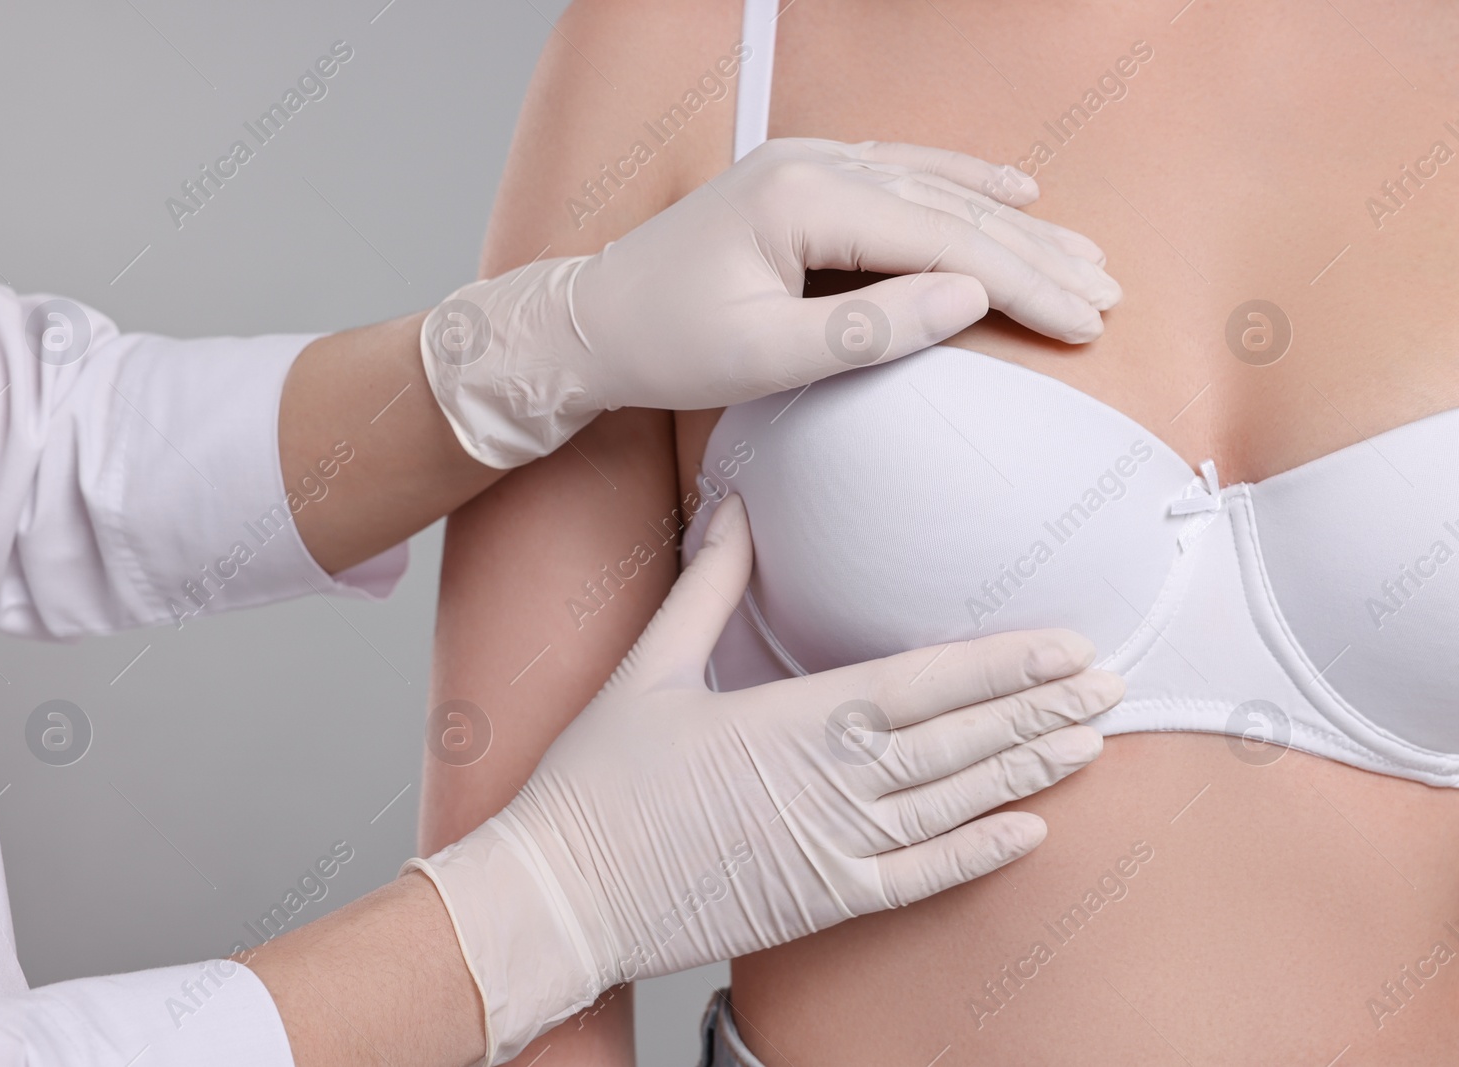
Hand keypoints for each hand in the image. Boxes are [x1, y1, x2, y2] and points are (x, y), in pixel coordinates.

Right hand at [405, 494, 1122, 1062]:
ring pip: (954, 807)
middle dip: (1040, 711)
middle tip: (1112, 686)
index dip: (1002, 665)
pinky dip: (979, 855)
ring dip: (1028, 773)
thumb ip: (707, 586)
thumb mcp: (650, 667)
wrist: (559, 894)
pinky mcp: (822, 904)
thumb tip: (737, 510)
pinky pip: (920, 880)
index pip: (922, 683)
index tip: (1065, 646)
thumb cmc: (598, 783)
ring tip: (1088, 744)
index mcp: (789, 719)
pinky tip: (1031, 834)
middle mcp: (827, 785)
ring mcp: (831, 851)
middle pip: (958, 742)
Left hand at [421, 138, 1120, 467]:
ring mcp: (807, 164)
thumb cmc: (664, 346)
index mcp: (802, 199)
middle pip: (951, 207)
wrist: (590, 324)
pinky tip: (1012, 189)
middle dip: (1037, 254)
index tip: (1085, 321)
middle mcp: (812, 164)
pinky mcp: (802, 180)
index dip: (1023, 283)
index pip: (942, 239)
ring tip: (1085, 254)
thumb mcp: (763, 356)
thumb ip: (868, 327)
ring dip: (1015, 222)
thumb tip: (970, 296)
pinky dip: (964, 186)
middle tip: (1109, 294)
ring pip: (936, 186)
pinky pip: (903, 173)